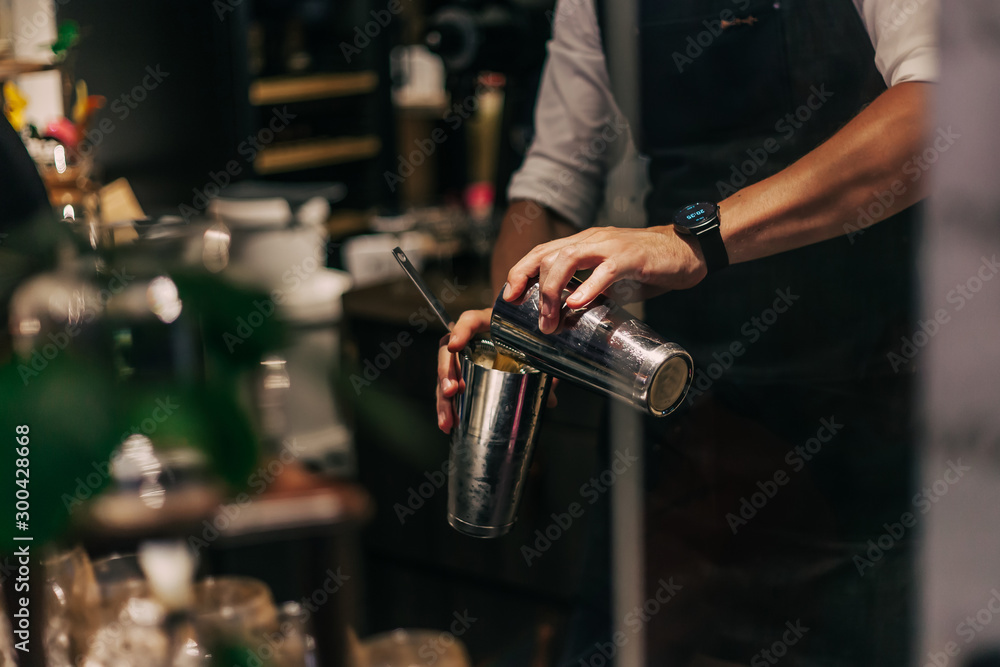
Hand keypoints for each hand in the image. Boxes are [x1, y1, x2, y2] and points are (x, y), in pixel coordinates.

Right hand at [435, 307, 559, 433]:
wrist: (522, 340)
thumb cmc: (526, 341)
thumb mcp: (533, 351)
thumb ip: (542, 371)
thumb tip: (549, 400)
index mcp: (488, 324)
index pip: (470, 320)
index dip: (460, 331)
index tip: (454, 346)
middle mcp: (469, 339)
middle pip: (449, 351)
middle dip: (447, 373)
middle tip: (452, 392)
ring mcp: (462, 357)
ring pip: (445, 375)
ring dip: (443, 398)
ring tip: (447, 420)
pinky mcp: (460, 374)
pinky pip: (448, 389)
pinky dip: (447, 408)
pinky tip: (448, 424)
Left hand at [502, 225, 707, 332]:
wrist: (688, 250)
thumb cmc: (648, 266)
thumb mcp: (611, 276)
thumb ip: (590, 288)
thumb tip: (568, 317)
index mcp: (584, 243)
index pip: (542, 251)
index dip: (520, 271)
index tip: (510, 296)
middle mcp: (592, 239)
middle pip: (548, 255)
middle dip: (535, 288)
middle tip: (538, 322)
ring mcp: (611, 246)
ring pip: (569, 258)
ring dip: (555, 292)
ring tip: (553, 319)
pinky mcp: (633, 257)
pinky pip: (605, 270)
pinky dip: (588, 287)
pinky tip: (577, 304)